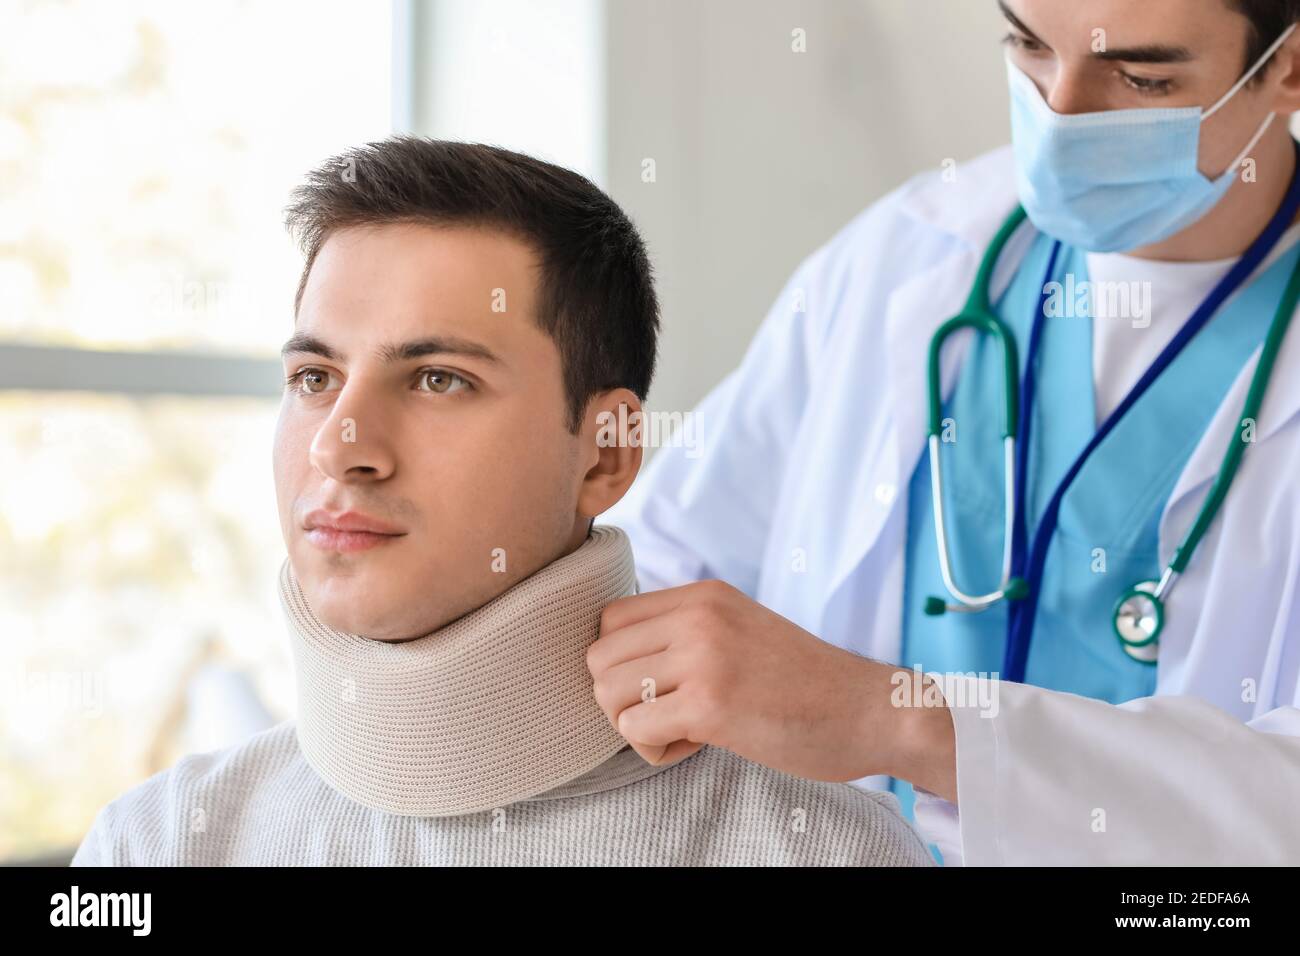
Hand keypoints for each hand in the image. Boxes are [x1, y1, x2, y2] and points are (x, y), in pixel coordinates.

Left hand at [587, 579, 956, 794]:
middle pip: (598, 657)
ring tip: (682, 731)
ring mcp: (703, 657)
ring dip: (635, 725)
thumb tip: (620, 661)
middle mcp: (698, 616)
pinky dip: (654, 749)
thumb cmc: (805, 684)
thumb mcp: (740, 630)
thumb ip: (686, 632)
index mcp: (703, 596)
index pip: (609, 619)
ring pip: (607, 693)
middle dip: (622, 698)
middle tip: (669, 714)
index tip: (662, 686)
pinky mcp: (710, 704)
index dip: (623, 664)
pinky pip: (635, 728)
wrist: (869, 711)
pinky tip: (696, 746)